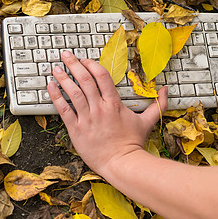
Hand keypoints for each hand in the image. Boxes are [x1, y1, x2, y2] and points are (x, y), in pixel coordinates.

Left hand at [47, 51, 167, 174]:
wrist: (122, 163)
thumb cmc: (133, 143)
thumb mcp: (148, 121)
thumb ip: (159, 104)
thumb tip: (166, 90)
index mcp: (114, 104)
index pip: (102, 77)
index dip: (92, 65)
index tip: (86, 60)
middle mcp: (99, 108)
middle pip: (84, 80)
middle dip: (74, 64)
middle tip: (66, 55)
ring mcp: (87, 118)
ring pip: (72, 92)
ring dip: (63, 78)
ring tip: (56, 68)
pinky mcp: (76, 129)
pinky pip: (64, 110)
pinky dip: (56, 96)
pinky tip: (51, 86)